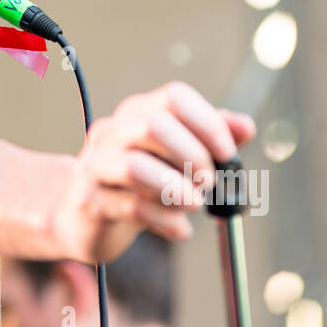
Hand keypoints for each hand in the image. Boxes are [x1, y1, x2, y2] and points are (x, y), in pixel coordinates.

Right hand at [48, 81, 256, 262]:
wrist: (81, 216)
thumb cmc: (136, 184)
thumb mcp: (174, 158)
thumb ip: (208, 139)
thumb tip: (245, 126)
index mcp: (136, 113)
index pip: (174, 97)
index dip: (208, 123)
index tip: (227, 153)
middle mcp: (112, 132)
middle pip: (154, 125)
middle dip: (193, 156)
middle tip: (208, 181)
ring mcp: (95, 166)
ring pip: (135, 166)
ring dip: (176, 189)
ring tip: (193, 204)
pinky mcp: (89, 202)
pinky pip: (131, 208)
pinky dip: (165, 222)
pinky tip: (179, 229)